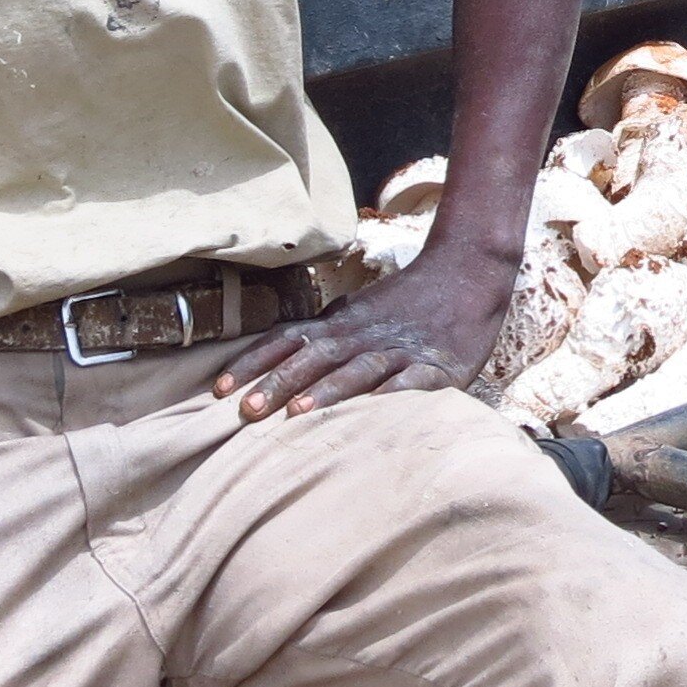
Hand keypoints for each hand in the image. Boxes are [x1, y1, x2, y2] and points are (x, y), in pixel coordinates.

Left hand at [220, 241, 513, 419]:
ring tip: (299, 414)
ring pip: (359, 369)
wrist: (466, 272)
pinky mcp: (438, 366)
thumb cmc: (405, 302)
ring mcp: (401, 350)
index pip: (287, 340)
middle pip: (315, 356)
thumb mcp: (356, 312)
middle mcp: (363, 336)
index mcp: (340, 324)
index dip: (253, 364)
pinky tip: (376, 412)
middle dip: (279, 382)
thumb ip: (322, 335)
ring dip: (328, 391)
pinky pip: (414, 382)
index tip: (220, 389)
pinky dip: (394, 396)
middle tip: (246, 410)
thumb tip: (274, 359)